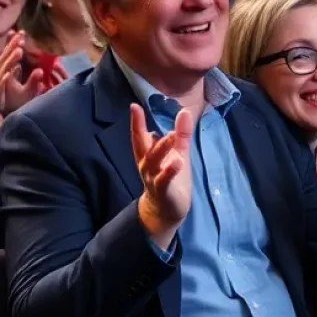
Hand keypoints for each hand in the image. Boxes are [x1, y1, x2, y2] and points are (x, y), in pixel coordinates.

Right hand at [0, 32, 26, 119]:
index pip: (4, 51)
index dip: (12, 41)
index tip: (20, 31)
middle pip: (5, 56)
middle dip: (14, 45)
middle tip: (22, 35)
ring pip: (5, 67)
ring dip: (11, 59)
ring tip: (19, 51)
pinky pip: (2, 82)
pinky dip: (6, 77)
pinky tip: (10, 72)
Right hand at [132, 103, 193, 246]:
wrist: (166, 211)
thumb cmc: (171, 178)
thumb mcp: (178, 153)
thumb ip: (181, 134)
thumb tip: (184, 111)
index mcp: (148, 156)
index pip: (140, 136)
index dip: (136, 122)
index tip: (133, 105)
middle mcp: (147, 166)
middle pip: (141, 146)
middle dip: (138, 129)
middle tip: (137, 111)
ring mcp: (153, 179)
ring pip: (153, 162)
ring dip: (161, 148)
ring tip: (171, 135)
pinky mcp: (163, 191)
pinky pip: (164, 180)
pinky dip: (170, 171)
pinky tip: (178, 161)